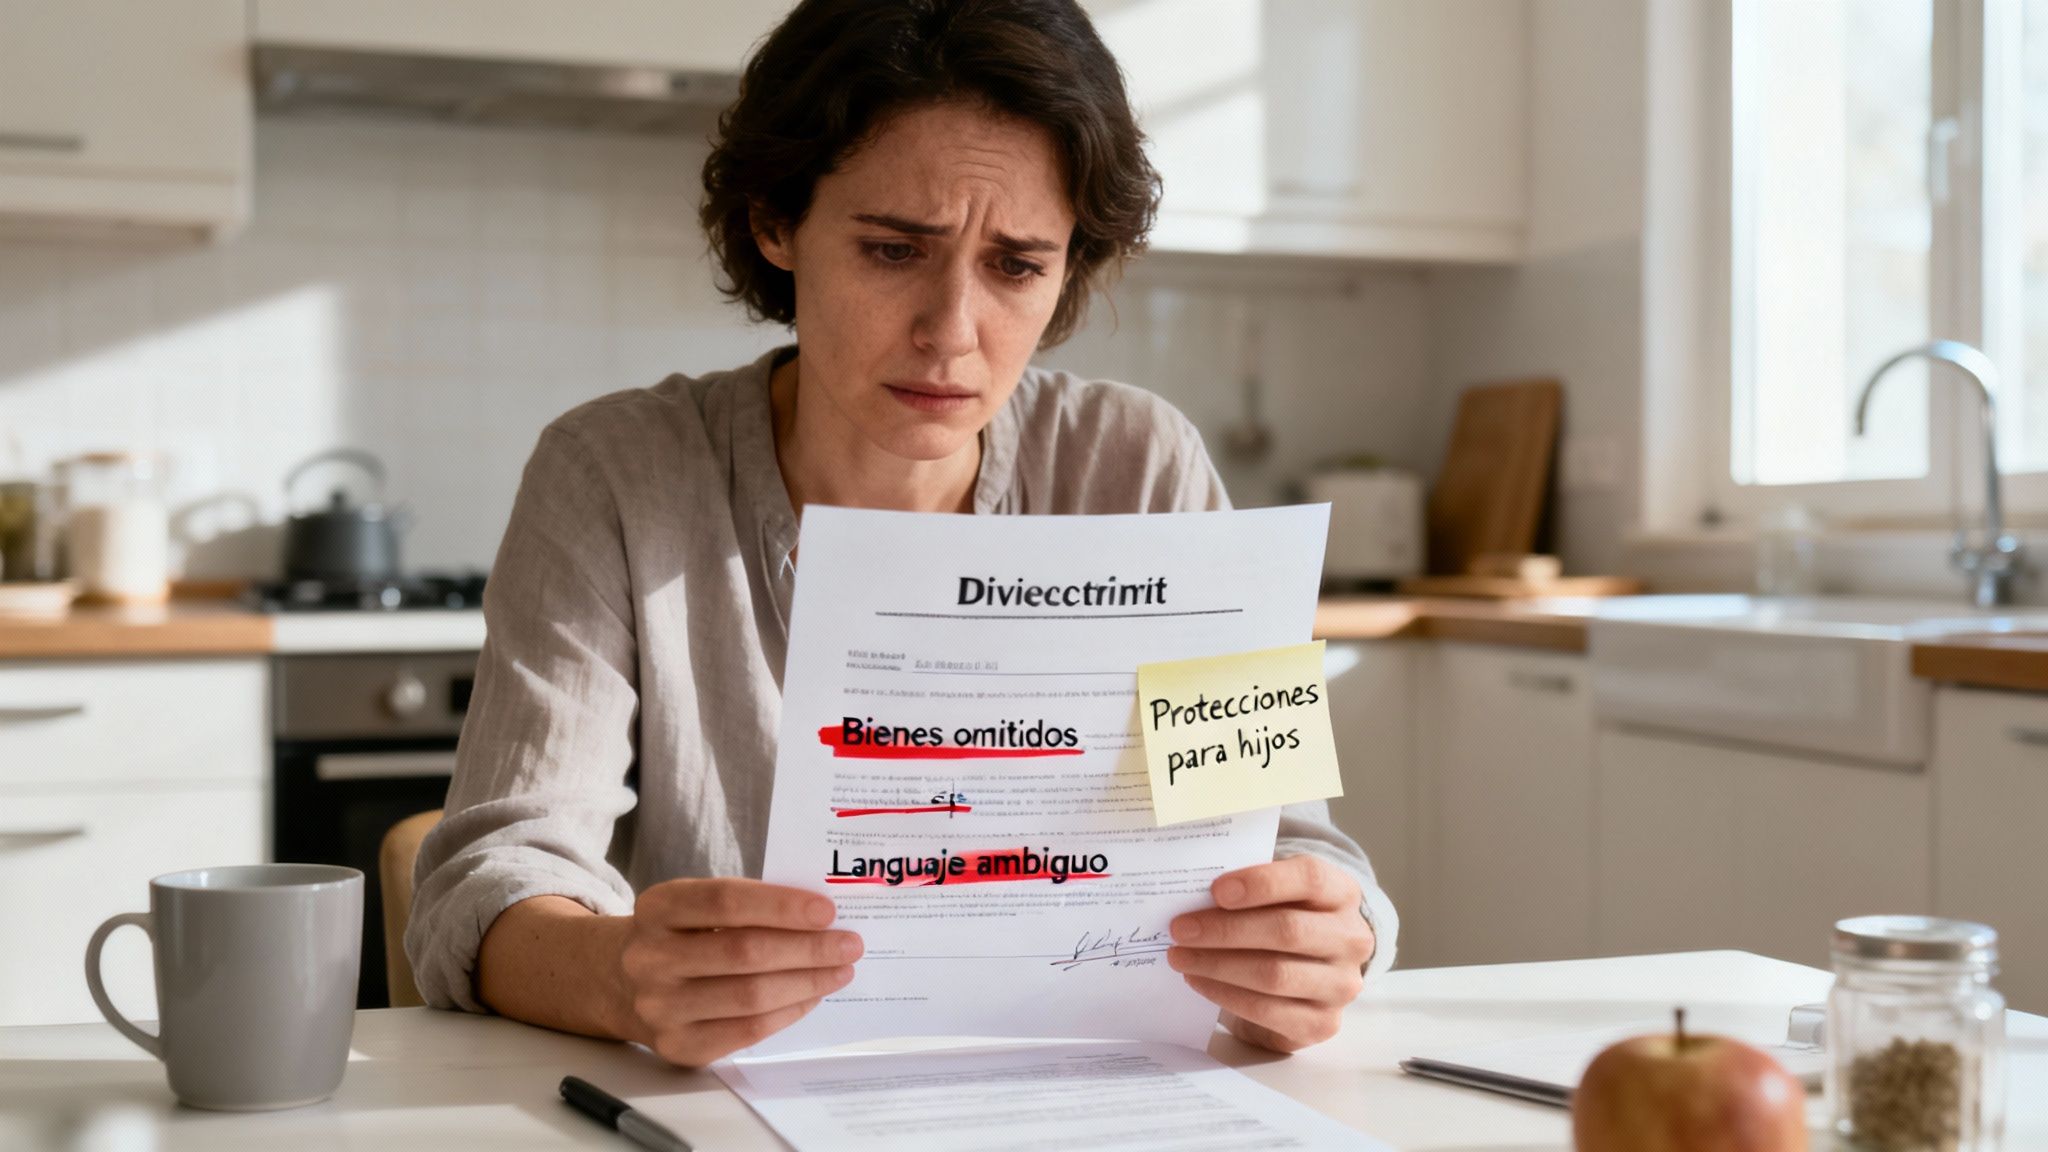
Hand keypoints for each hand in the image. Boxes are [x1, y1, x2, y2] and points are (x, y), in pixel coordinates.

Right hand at [614, 878, 862, 1066]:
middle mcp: (650, 958)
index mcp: (657, 908)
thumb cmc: (681, 935)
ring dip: (807, 983)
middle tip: (849, 944)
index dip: (780, 906)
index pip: (725, 902)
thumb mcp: (693, 906)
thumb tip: (820, 919)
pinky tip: (812, 996)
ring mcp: (660, 1007)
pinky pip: (747, 1031)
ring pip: (750, 996)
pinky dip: (789, 1012)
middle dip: (808, 949)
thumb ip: (746, 906)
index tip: (826, 910)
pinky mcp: (677, 1045)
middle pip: (744, 953)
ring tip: (840, 970)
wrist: (620, 982)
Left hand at [1166, 855, 1373, 1052]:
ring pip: (1275, 974)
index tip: (1216, 890)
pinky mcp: (1323, 1023)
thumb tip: (1191, 893)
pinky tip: (1198, 981)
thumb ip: (1248, 888)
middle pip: (1287, 931)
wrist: (1309, 971)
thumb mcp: (1277, 894)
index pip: (1310, 878)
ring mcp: (1342, 985)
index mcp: (1342, 892)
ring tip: (1180, 957)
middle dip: (1225, 930)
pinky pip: (1267, 1010)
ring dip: (1217, 965)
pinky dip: (1225, 995)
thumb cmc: (1281, 919)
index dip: (1262, 882)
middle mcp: (1352, 939)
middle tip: (1180, 929)